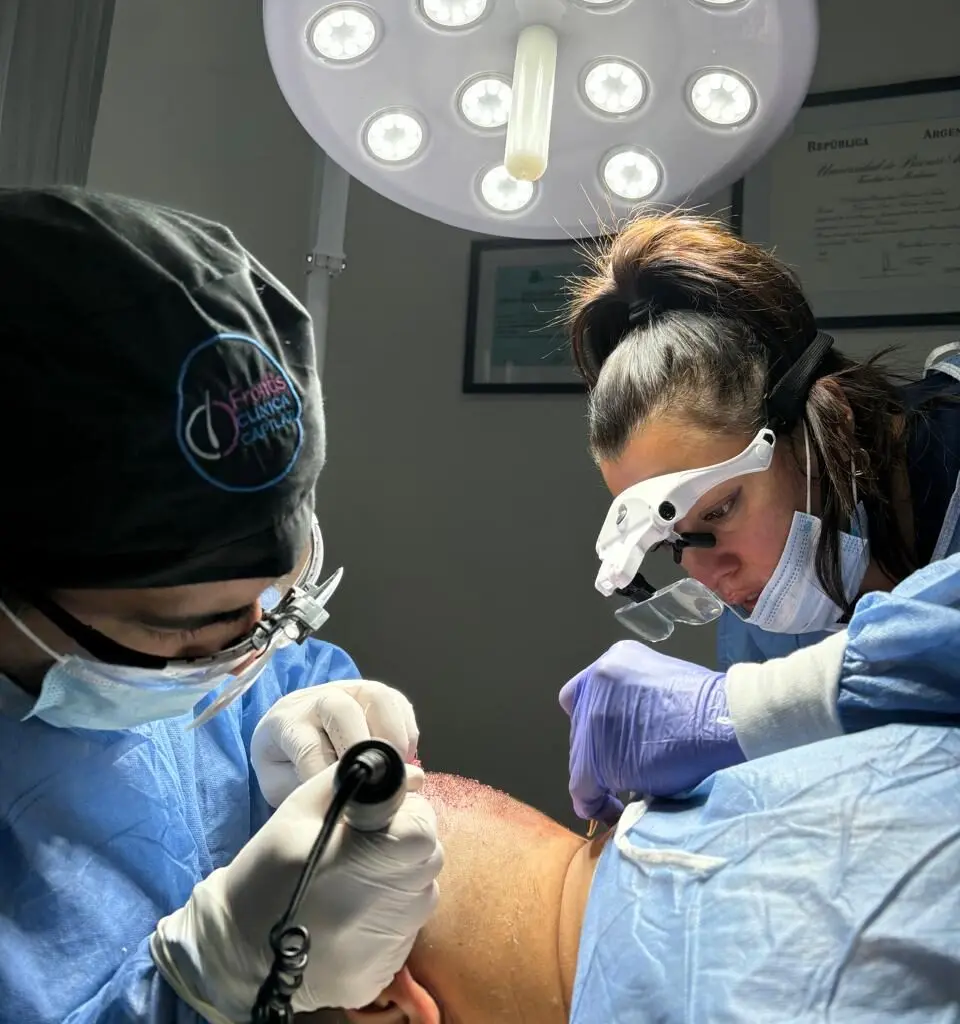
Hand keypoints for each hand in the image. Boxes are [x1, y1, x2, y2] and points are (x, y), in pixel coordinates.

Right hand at [151, 761, 442, 1019]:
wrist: (234, 949)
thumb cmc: (268, 869)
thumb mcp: (299, 810)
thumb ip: (358, 782)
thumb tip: (414, 776)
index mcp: (358, 862)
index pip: (422, 831)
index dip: (410, 817)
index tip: (386, 819)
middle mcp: (380, 910)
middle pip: (428, 862)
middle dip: (407, 846)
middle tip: (370, 848)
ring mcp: (384, 950)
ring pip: (422, 897)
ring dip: (402, 882)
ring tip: (359, 883)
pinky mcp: (379, 977)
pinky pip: (405, 934)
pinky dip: (389, 919)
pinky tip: (354, 916)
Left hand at [252, 680, 418, 806]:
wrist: (287, 732)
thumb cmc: (285, 762)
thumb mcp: (279, 783)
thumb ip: (308, 790)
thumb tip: (349, 797)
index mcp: (287, 721)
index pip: (309, 746)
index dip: (328, 776)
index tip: (341, 801)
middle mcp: (319, 698)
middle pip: (343, 711)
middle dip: (362, 748)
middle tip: (374, 783)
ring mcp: (349, 690)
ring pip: (376, 697)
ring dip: (392, 735)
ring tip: (398, 769)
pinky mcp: (375, 693)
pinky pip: (397, 703)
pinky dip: (406, 731)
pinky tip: (405, 758)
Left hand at [559, 640, 743, 821]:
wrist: (726, 721)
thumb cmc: (710, 706)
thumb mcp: (663, 680)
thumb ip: (636, 697)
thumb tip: (628, 728)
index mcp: (614, 660)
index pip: (582, 694)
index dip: (593, 721)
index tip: (609, 739)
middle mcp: (596, 683)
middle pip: (580, 726)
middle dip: (597, 750)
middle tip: (620, 769)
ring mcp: (593, 719)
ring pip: (580, 758)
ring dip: (599, 778)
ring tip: (619, 794)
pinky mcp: (597, 757)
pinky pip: (583, 787)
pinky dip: (594, 803)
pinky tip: (610, 810)